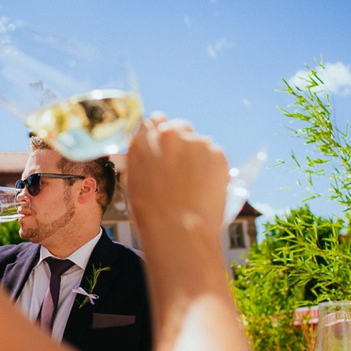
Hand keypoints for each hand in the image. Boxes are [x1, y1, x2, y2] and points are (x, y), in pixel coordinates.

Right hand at [124, 113, 228, 232]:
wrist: (178, 229)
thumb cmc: (152, 214)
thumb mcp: (133, 182)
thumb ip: (142, 160)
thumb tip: (152, 157)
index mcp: (143, 141)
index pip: (155, 121)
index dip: (162, 135)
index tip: (168, 148)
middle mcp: (168, 135)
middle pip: (180, 127)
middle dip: (183, 143)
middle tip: (185, 167)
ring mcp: (194, 142)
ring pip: (200, 142)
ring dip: (199, 157)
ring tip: (196, 186)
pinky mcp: (216, 152)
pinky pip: (216, 155)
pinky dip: (214, 168)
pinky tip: (207, 188)